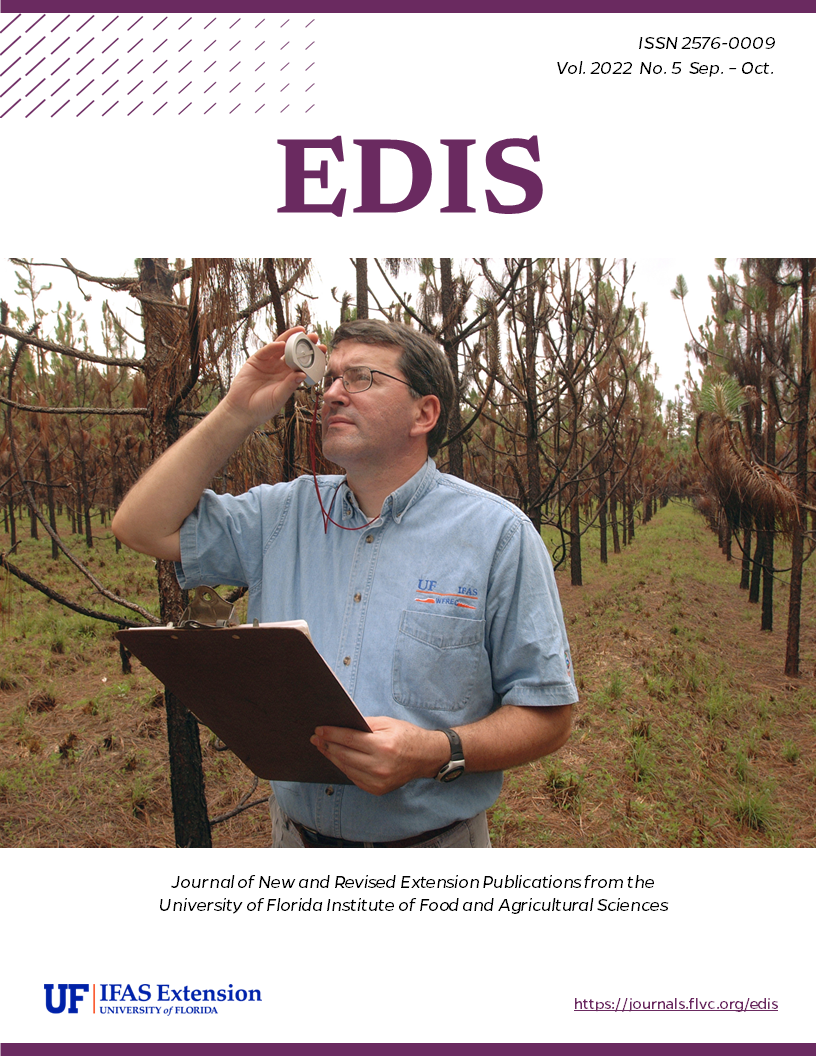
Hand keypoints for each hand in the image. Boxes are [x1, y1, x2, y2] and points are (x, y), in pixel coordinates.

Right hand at [224, 327, 324, 428]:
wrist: (242, 411)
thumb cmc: (262, 407)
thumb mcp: (279, 397)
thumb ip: (289, 385)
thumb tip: (302, 374)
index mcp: (288, 377)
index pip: (303, 363)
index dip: (312, 356)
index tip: (323, 349)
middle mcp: (280, 368)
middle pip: (294, 352)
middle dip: (304, 343)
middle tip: (315, 336)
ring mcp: (268, 363)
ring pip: (280, 347)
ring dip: (290, 339)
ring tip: (301, 331)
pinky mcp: (255, 361)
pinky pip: (266, 351)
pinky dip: (273, 346)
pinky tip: (282, 344)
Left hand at [310, 717, 448, 795]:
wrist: (426, 757)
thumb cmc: (407, 736)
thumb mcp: (387, 723)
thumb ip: (364, 724)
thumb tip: (341, 724)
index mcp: (383, 746)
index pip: (349, 740)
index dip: (331, 734)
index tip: (319, 730)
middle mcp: (379, 766)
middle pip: (344, 755)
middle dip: (327, 746)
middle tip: (315, 738)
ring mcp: (378, 781)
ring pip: (346, 768)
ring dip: (332, 757)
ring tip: (323, 748)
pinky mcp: (377, 789)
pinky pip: (354, 778)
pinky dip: (344, 768)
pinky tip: (338, 759)